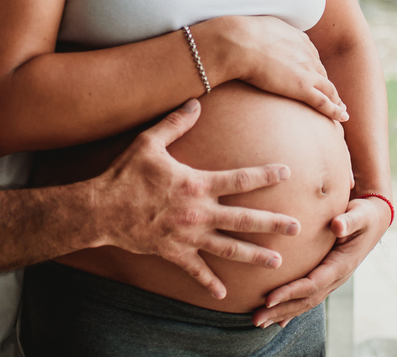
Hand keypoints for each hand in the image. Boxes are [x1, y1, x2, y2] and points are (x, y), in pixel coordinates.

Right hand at [90, 99, 301, 299]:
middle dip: (272, 224)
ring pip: (228, 248)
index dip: (265, 175)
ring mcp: (187, 237)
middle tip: (297, 227)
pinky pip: (196, 270)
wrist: (99, 210)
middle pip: (243, 219)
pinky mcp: (173, 253)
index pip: (239, 179)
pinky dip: (210, 283)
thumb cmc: (124, 174)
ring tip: (278, 261)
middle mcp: (198, 213)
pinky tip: (225, 294)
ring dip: (254, 255)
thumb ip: (175, 123)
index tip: (287, 173)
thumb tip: (196, 102)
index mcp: (196, 184)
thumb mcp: (149, 143)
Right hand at [207, 16, 347, 121]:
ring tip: (341, 108)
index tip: (315, 76)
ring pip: (328, 88)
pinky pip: (324, 102)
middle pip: (321, 72)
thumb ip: (264, 33)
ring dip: (336, 98)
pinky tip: (342, 116)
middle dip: (327, 84)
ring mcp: (307, 71)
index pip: (311, 56)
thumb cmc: (241, 36)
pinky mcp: (302, 87)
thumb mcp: (258, 27)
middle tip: (331, 95)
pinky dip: (335, 110)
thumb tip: (255, 36)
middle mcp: (307, 54)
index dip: (314, 68)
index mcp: (298, 38)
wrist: (240, 42)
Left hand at [252, 195, 390, 327]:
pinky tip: (276, 320)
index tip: (269, 298)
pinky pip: (307, 297)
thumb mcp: (360, 215)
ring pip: (305, 302)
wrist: (374, 222)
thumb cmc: (364, 215)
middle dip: (281, 310)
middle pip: (306, 300)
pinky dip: (291, 309)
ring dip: (282, 313)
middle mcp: (336, 277)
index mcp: (341, 265)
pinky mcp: (325, 277)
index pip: (312, 284)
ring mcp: (331, 280)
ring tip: (259, 322)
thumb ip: (349, 221)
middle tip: (256, 319)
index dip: (290, 292)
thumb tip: (337, 225)